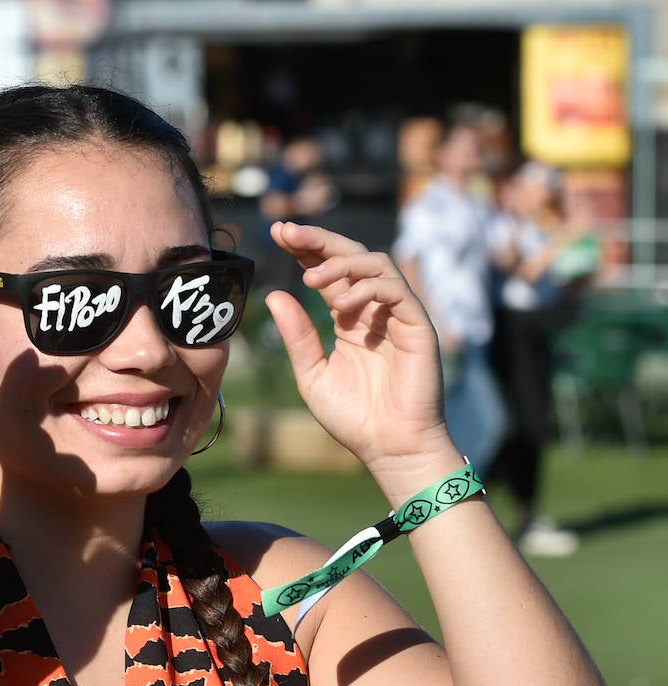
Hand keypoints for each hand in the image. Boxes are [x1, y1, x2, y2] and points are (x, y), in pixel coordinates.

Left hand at [264, 221, 452, 471]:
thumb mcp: (312, 374)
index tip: (277, 232)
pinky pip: (396, 291)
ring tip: (311, 279)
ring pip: (377, 264)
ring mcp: (398, 315)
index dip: (306, 249)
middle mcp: (374, 310)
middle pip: (351, 257)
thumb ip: (297, 336)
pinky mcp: (418, 326)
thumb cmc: (354, 417)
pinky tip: (341, 305)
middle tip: (288, 231)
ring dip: (341, 263)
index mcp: (349, 318)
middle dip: (319, 240)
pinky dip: (368, 289)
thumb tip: (273, 294)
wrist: (390, 449)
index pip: (329, 271)